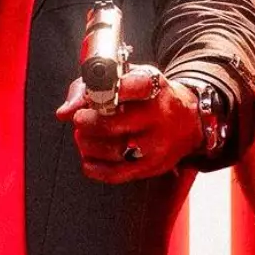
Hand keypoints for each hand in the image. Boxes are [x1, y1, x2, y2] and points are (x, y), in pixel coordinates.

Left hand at [55, 64, 202, 183]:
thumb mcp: (127, 79)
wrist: (189, 121)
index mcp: (153, 88)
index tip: (89, 97)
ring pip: (114, 150)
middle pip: (115, 124)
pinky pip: (119, 174)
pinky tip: (88, 160)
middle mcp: (159, 116)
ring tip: (83, 137)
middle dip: (88, 122)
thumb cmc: (148, 98)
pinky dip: (96, 169)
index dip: (102, 92)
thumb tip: (65, 111)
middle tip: (80, 120)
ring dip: (89, 145)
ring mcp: (157, 144)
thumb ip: (90, 88)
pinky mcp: (153, 166)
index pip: (130, 87)